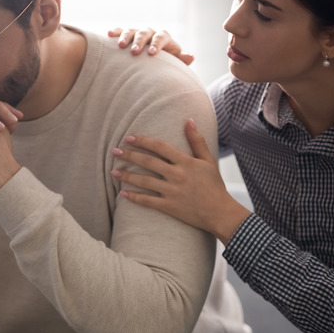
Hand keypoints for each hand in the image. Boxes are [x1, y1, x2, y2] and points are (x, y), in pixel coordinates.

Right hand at [108, 27, 194, 65]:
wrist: (153, 60)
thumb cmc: (165, 64)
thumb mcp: (173, 62)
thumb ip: (181, 59)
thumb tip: (191, 56)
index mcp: (163, 38)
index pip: (162, 37)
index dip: (157, 44)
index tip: (151, 53)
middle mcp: (151, 33)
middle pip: (145, 33)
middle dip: (140, 41)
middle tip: (134, 51)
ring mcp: (138, 33)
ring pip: (132, 31)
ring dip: (126, 37)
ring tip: (120, 46)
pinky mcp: (127, 35)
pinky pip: (120, 31)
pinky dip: (116, 32)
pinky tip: (109, 34)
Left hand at [111, 120, 249, 244]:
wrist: (220, 212)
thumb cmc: (214, 185)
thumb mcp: (208, 160)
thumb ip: (197, 140)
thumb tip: (189, 120)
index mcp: (186, 162)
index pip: (160, 147)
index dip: (143, 141)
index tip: (128, 138)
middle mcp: (177, 175)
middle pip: (148, 162)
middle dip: (129, 156)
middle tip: (114, 151)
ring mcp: (172, 192)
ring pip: (145, 181)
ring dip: (127, 176)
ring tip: (113, 171)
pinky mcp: (170, 207)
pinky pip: (148, 201)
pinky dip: (134, 198)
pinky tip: (122, 194)